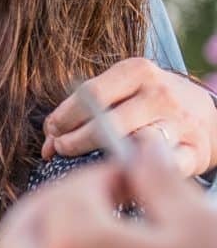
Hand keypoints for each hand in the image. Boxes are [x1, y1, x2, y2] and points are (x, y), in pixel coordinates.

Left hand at [44, 56, 216, 173]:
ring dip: (100, 159)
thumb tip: (47, 144)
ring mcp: (179, 122)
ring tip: (84, 164)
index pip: (90, 94)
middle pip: (105, 122)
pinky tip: (121, 175)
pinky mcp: (194, 151)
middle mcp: (160, 94)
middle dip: (74, 140)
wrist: (205, 114)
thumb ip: (84, 111)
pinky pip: (160, 169)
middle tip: (60, 150)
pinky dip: (138, 175)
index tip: (52, 131)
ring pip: (131, 144)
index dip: (64, 116)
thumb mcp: (121, 92)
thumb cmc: (148, 104)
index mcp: (138, 71)